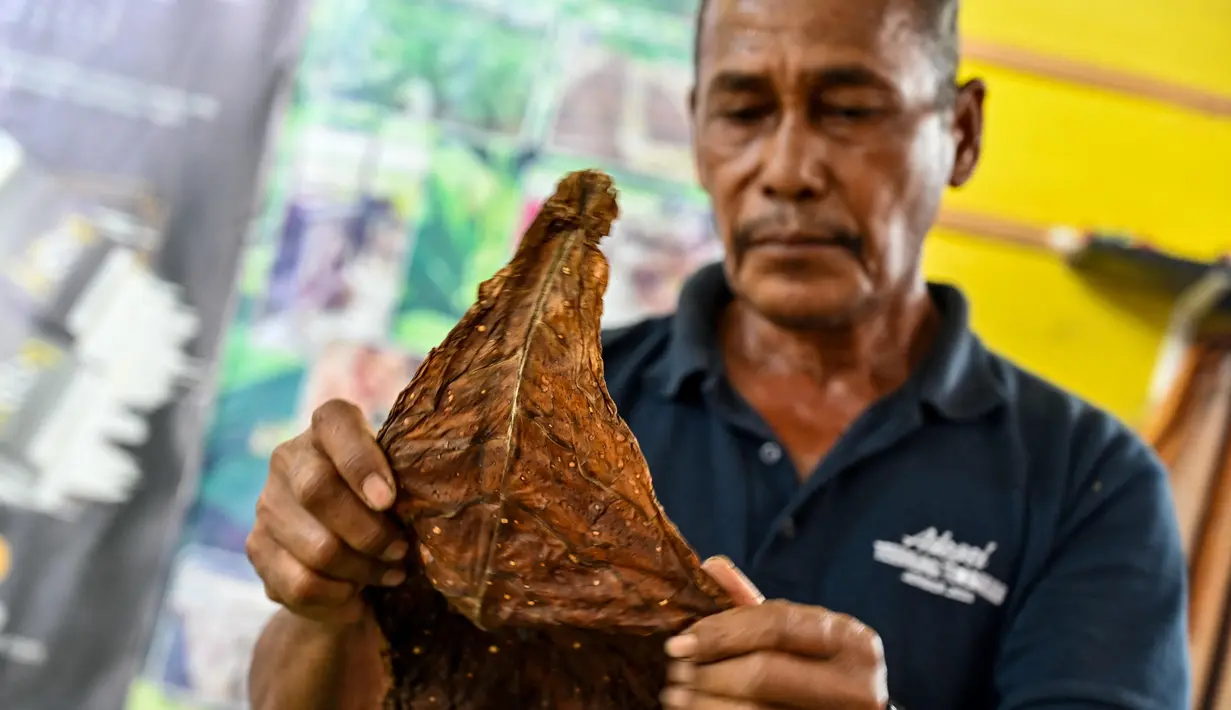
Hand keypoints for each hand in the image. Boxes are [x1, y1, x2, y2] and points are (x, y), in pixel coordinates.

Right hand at [245, 399, 408, 626]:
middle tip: (402, 551)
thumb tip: (425, 507)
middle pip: (318, 491)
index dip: (361, 461)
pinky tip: (356, 592)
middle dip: (370, 532)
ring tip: (390, 573)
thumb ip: (407, 483)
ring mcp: (267, 503)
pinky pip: (300, 584)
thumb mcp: (400, 484)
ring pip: (315, 547)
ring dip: (363, 569)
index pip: (335, 422)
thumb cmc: (386, 506)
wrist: (344, 555)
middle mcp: (288, 458)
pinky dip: (337, 596)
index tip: (389, 500)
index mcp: (328, 427)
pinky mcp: (257, 548)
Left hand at [661, 557, 888, 709]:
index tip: (681, 641)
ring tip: (677, 696)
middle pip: (764, 672)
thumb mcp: (798, 633)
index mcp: (852, 641)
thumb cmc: (819, 669)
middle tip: (676, 672)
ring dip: (705, 702)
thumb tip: (710, 566)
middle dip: (710, 671)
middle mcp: (856, 684)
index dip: (722, 632)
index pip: (776, 625)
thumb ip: (755, 604)